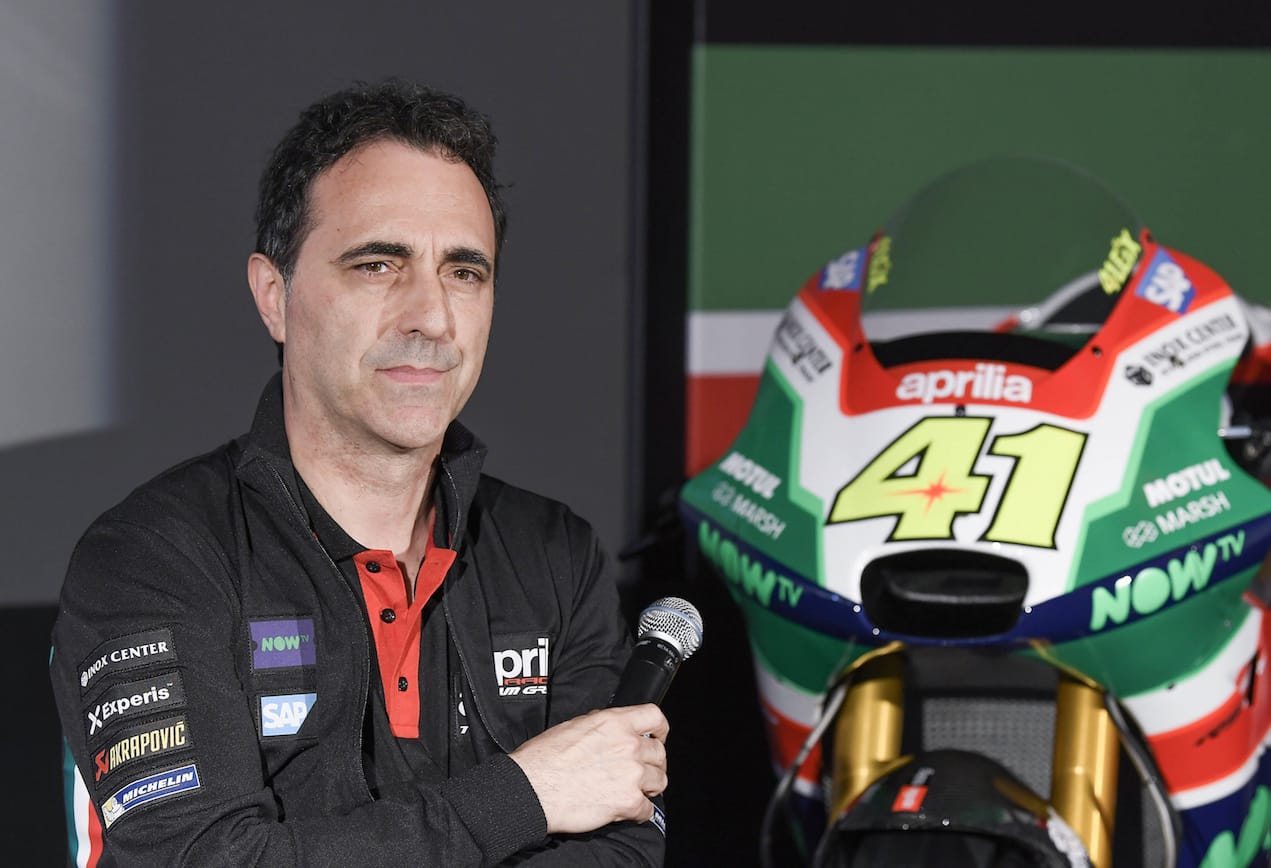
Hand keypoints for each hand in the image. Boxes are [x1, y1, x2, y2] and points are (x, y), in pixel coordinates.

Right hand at [508, 704, 668, 834]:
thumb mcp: (573, 726)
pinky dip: (639, 812)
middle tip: (641, 771)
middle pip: (659, 753)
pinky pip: (648, 809)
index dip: (659, 729)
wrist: (532, 788)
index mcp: (614, 722)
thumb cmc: (543, 759)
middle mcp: (628, 745)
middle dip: (652, 763)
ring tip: (635, 791)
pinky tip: (627, 810)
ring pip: (659, 781)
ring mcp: (631, 773)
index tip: (657, 736)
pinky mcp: (628, 801)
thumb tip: (610, 730)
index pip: (654, 716)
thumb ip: (600, 726)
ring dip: (649, 787)